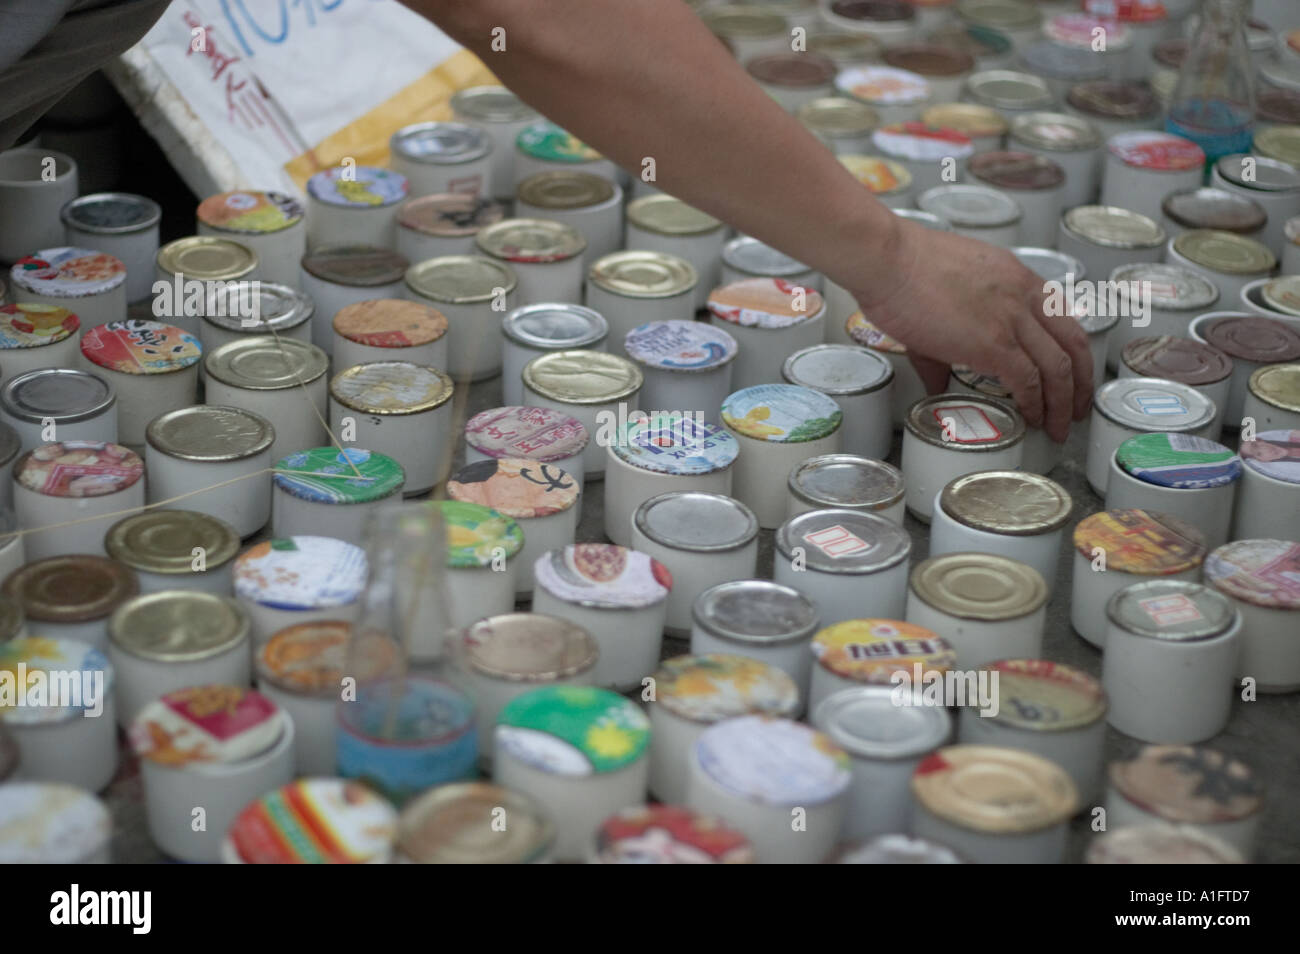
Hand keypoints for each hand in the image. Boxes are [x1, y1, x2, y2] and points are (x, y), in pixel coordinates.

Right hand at [851, 221, 1092, 443]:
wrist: (887, 260)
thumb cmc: (902, 269)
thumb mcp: (941, 295)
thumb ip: (946, 343)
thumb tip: (938, 384)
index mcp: (1016, 277)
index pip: (1062, 315)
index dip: (1073, 350)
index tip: (1072, 373)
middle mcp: (1024, 296)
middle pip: (1073, 344)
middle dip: (1082, 381)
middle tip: (1078, 407)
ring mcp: (1012, 319)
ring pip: (1059, 367)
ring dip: (1064, 402)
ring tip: (1059, 426)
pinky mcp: (993, 344)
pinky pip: (1029, 381)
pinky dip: (1036, 405)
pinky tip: (1032, 419)